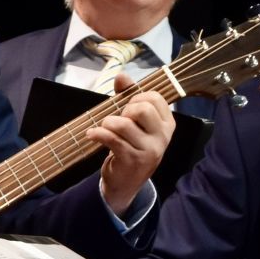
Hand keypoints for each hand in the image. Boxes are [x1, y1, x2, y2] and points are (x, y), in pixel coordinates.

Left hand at [91, 79, 173, 216]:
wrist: (126, 182)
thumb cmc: (132, 146)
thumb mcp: (135, 122)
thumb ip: (128, 96)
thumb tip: (121, 75)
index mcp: (167, 124)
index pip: (155, 97)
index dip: (137, 97)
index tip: (129, 107)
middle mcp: (162, 137)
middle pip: (142, 108)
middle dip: (125, 109)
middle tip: (119, 120)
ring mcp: (149, 150)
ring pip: (124, 124)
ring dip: (108, 123)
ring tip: (104, 128)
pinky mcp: (132, 160)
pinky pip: (111, 139)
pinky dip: (97, 134)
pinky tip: (92, 135)